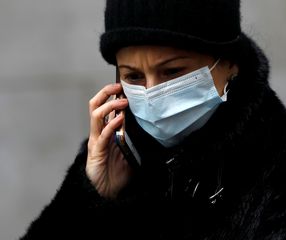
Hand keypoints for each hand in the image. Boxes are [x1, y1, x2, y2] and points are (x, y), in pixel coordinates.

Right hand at [86, 83, 131, 198]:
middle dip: (105, 93)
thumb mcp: (128, 148)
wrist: (109, 191)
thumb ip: (131, 135)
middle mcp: (98, 134)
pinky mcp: (97, 152)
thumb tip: (144, 122)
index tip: (121, 86)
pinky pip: (102, 135)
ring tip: (123, 102)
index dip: (109, 95)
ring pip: (96, 116)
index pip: (102, 107)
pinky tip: (120, 119)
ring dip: (110, 106)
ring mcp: (96, 142)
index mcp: (104, 131)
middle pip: (94, 106)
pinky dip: (111, 125)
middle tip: (117, 87)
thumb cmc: (117, 171)